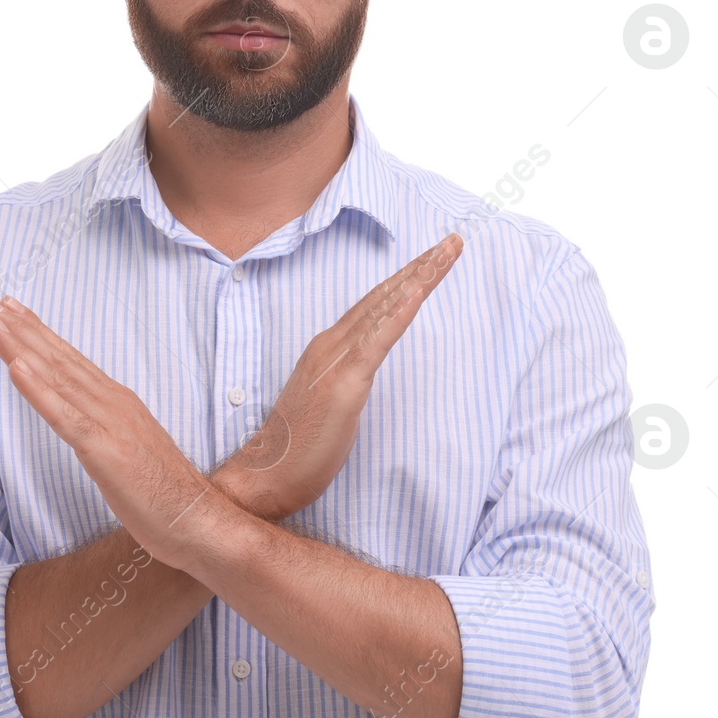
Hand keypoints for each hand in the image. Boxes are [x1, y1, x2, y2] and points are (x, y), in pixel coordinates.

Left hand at [0, 294, 226, 567]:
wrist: (198, 521)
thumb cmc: (164, 494)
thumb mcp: (129, 450)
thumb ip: (106, 429)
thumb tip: (83, 422)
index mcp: (117, 402)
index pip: (69, 359)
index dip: (36, 332)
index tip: (7, 309)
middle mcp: (112, 402)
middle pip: (57, 358)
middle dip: (18, 328)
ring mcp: (109, 423)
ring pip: (56, 377)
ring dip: (19, 346)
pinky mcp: (105, 450)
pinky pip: (65, 416)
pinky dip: (38, 390)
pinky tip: (15, 368)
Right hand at [220, 233, 462, 520]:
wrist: (264, 476)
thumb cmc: (297, 448)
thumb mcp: (331, 405)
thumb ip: (348, 380)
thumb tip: (366, 373)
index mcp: (328, 348)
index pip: (374, 305)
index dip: (405, 280)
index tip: (434, 259)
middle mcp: (329, 344)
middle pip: (383, 296)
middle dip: (420, 267)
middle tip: (453, 241)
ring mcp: (334, 361)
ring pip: (384, 308)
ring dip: (418, 277)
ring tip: (447, 252)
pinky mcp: (343, 383)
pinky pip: (376, 340)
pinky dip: (399, 312)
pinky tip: (418, 292)